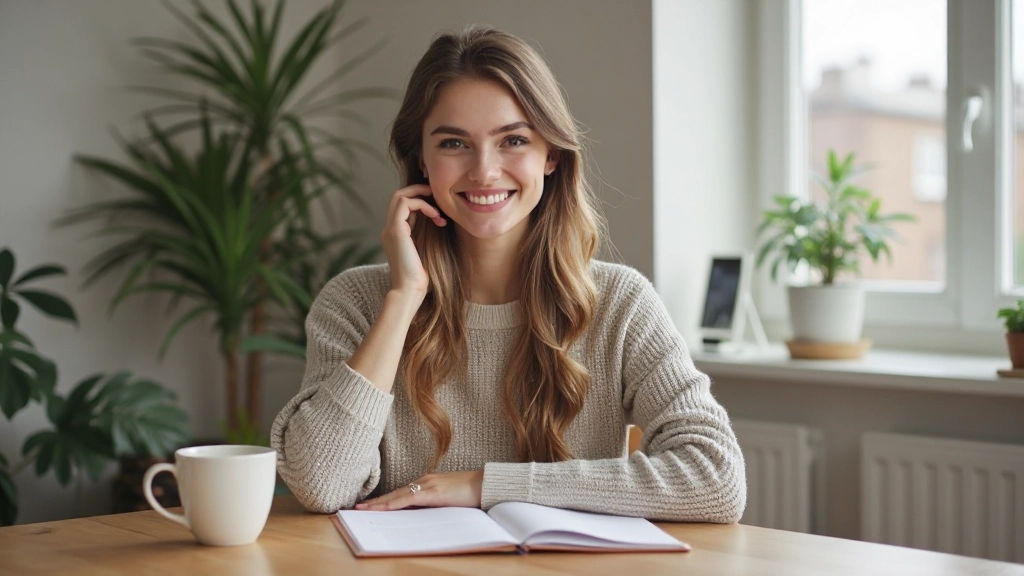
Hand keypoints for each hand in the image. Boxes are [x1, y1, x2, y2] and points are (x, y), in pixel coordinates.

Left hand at [354, 470, 482, 510]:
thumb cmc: (471, 492)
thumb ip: (433, 502)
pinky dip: (394, 504)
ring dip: (380, 503)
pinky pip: (408, 499)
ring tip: (363, 509)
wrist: (487, 484)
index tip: (370, 505)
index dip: (385, 499)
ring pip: (397, 495)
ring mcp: (428, 484)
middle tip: (357, 507)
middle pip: (395, 492)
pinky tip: (383, 508)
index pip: (401, 492)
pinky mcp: (433, 492)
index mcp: (428, 482)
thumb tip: (420, 514)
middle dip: (376, 501)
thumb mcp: (448, 498)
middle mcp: (424, 480)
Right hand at [382, 184, 446, 298]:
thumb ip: (427, 237)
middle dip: (419, 192)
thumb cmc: (422, 277)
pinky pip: (406, 203)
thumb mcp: (426, 251)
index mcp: (396, 234)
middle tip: (438, 199)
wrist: (410, 290)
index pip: (403, 207)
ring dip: (422, 197)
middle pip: (398, 196)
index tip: (439, 210)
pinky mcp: (396, 230)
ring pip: (399, 196)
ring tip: (438, 211)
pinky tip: (436, 217)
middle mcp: (390, 229)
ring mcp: (390, 229)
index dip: (421, 201)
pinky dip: (423, 205)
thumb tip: (440, 222)